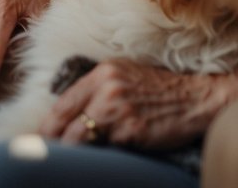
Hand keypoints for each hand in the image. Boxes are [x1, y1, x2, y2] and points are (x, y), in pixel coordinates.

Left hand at [39, 59, 237, 149]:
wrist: (196, 99)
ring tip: (69, 164)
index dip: (47, 128)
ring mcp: (118, 109)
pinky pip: (102, 150)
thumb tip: (69, 116)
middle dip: (52, 143)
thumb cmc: (160, 92)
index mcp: (103, 72)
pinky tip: (99, 161)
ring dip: (72, 153)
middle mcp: (106, 87)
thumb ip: (97, 89)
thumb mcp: (126, 78)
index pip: (61, 104)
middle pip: (62, 122)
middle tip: (46, 157)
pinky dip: (97, 158)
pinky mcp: (130, 130)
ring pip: (77, 139)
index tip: (41, 142)